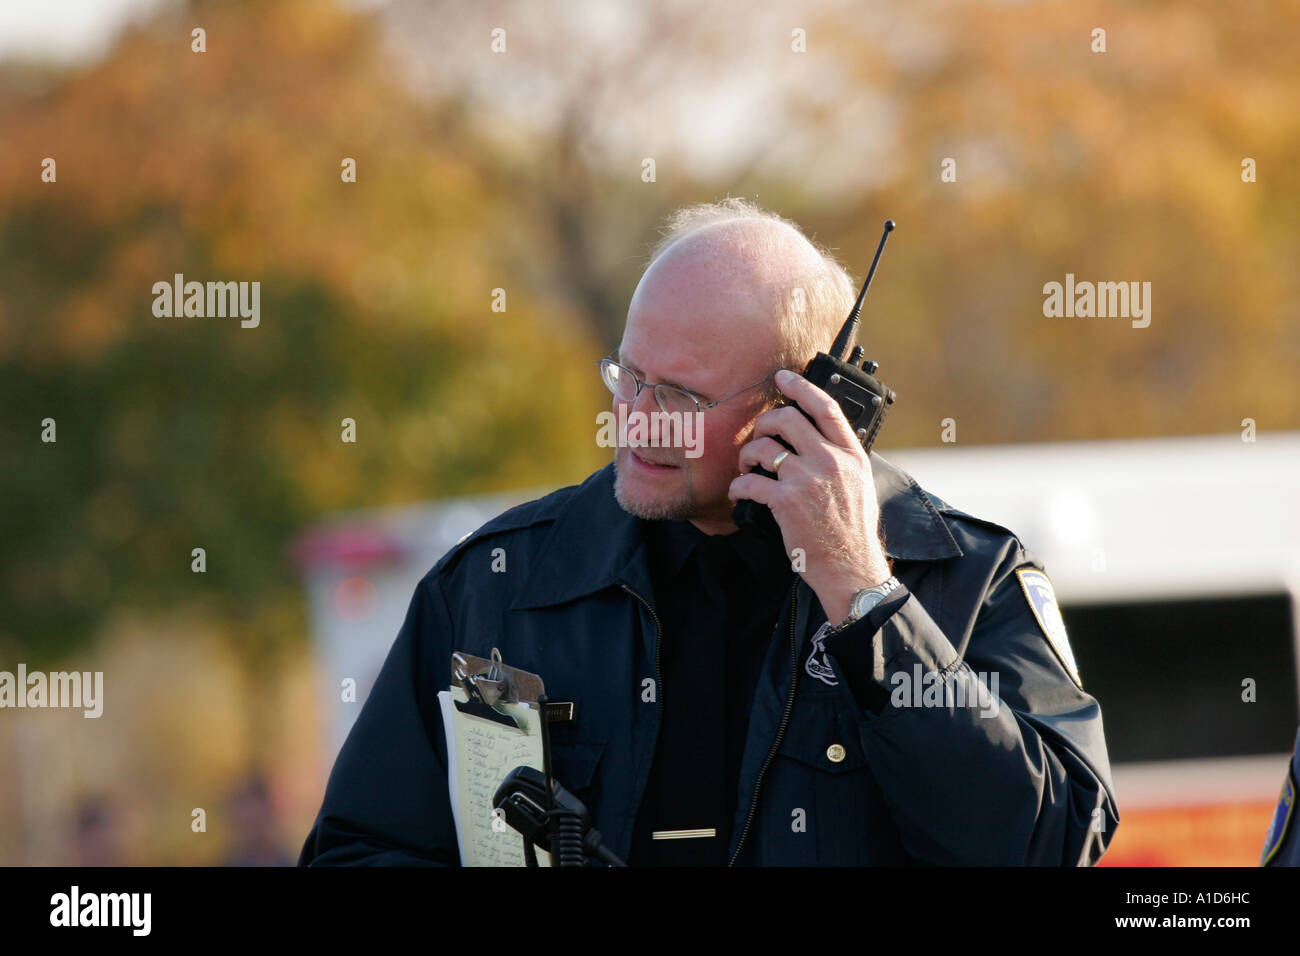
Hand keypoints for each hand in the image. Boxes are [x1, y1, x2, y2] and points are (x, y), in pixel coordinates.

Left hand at [728, 369, 891, 625]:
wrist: (850, 568)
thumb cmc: (851, 530)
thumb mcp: (859, 484)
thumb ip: (841, 458)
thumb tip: (817, 437)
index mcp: (851, 455)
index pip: (826, 407)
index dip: (801, 387)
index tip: (782, 377)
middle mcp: (830, 461)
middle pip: (787, 419)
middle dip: (764, 424)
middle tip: (759, 438)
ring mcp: (807, 480)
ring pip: (764, 447)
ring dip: (747, 456)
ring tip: (747, 469)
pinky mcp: (786, 502)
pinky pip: (750, 481)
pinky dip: (739, 486)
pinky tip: (740, 493)